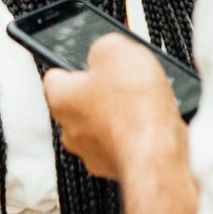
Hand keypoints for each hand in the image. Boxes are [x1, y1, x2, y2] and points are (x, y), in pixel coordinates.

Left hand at [44, 33, 184, 180]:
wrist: (157, 151)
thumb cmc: (134, 106)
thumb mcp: (115, 48)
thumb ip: (101, 46)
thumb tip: (103, 52)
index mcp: (60, 98)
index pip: (56, 76)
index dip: (76, 64)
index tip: (91, 60)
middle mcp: (70, 129)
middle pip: (81, 101)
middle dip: (102, 90)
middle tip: (124, 79)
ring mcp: (92, 152)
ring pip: (102, 124)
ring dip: (120, 113)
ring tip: (143, 102)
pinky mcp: (115, 167)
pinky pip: (122, 142)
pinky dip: (134, 133)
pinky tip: (151, 122)